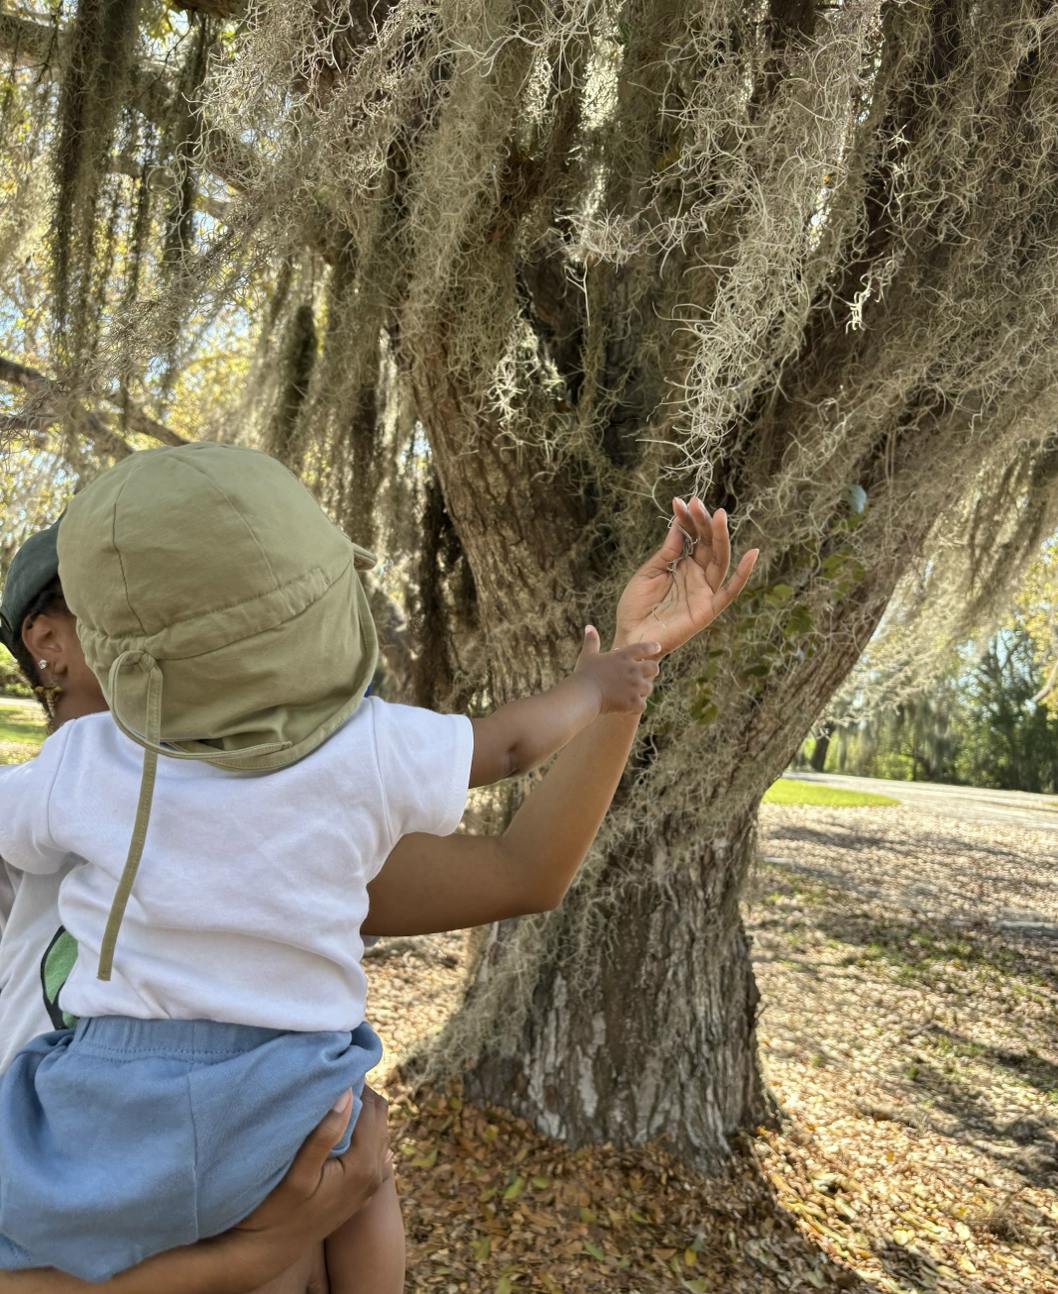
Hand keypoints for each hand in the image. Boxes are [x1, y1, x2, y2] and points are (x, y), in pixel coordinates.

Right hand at [224, 1087, 390, 1287]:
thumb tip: (346, 1092)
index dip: (355, 1084)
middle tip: (330, 1079)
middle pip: (379, 1115)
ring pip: (377, 1129)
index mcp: (365, 1165)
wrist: (268, 1251)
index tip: (333, 1068)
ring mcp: (371, 1182)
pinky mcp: (362, 1187)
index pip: (371, 1108)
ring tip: (330, 1097)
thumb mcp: (297, 1172)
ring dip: (359, 1111)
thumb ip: (324, 1133)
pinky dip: (360, 1130)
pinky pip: (372, 1146)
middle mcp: (375, 1173)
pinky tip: (339, 1123)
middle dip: (360, 1094)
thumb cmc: (276, 1212)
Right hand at [573, 628, 660, 714]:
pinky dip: (636, 707)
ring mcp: (635, 686)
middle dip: (651, 671)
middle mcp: (633, 669)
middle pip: (654, 668)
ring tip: (634, 693)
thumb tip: (589, 626)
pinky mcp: (632, 702)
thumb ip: (592, 640)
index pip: (644, 648)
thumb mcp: (588, 655)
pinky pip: (642, 705)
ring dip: (642, 690)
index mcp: (623, 656)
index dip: (652, 647)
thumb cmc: (584, 674)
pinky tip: (629, 708)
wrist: (583, 694)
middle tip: (646, 674)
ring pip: (648, 688)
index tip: (658, 647)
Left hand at [614, 498, 757, 655]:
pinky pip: (730, 591)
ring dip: (720, 537)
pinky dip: (743, 574)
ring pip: (719, 559)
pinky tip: (752, 554)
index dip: (686, 519)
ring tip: (719, 515)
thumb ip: (667, 552)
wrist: (630, 638)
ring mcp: (703, 591)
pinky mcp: (709, 608)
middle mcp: (695, 575)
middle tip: (696, 503)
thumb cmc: (635, 607)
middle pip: (706, 544)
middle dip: (702, 522)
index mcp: (680, 565)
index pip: (690, 537)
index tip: (680, 502)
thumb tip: (679, 525)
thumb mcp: (648, 573)